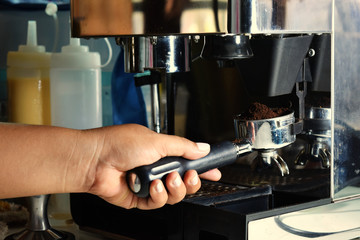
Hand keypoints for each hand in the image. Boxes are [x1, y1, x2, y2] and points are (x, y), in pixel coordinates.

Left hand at [84, 124, 220, 209]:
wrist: (94, 160)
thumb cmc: (119, 144)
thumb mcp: (157, 140)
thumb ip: (183, 147)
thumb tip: (202, 148)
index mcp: (161, 151)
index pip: (188, 161)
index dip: (202, 168)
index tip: (214, 171)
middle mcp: (156, 168)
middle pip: (184, 181)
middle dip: (191, 181)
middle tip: (190, 175)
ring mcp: (148, 183)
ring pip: (173, 194)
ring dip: (175, 188)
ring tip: (166, 179)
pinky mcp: (139, 198)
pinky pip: (157, 203)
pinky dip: (158, 195)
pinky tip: (152, 186)